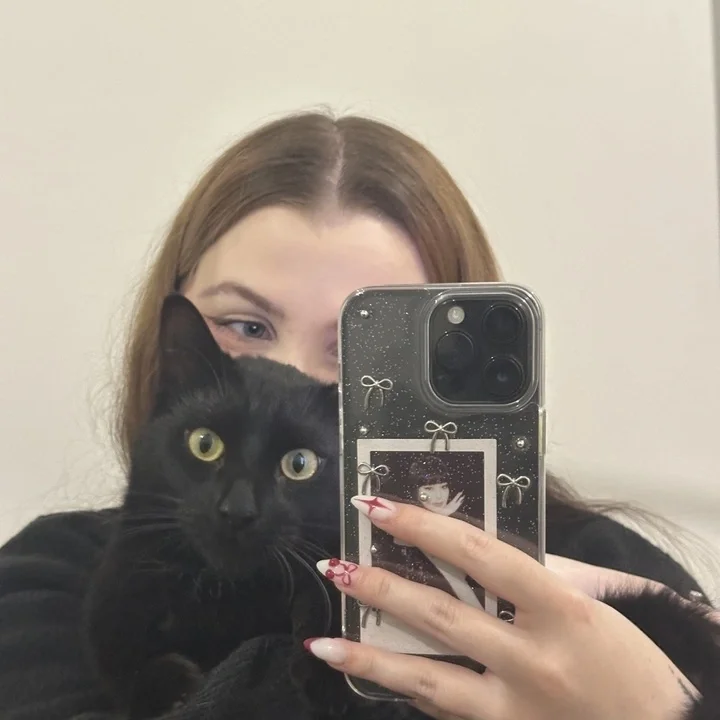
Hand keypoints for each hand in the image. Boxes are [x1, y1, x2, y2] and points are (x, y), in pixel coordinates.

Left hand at [306, 496, 695, 719]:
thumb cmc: (627, 662)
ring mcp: (515, 708)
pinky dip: (405, 688)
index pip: (478, 555)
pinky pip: (444, 709)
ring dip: (371, 657)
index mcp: (561, 609)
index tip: (378, 507)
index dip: (423, 527)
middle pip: (443, 616)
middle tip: (337, 566)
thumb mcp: (592, 605)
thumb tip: (472, 548)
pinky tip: (370, 672)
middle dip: (382, 588)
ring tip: (324, 641)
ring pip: (429, 680)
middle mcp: (534, 659)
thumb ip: (535, 573)